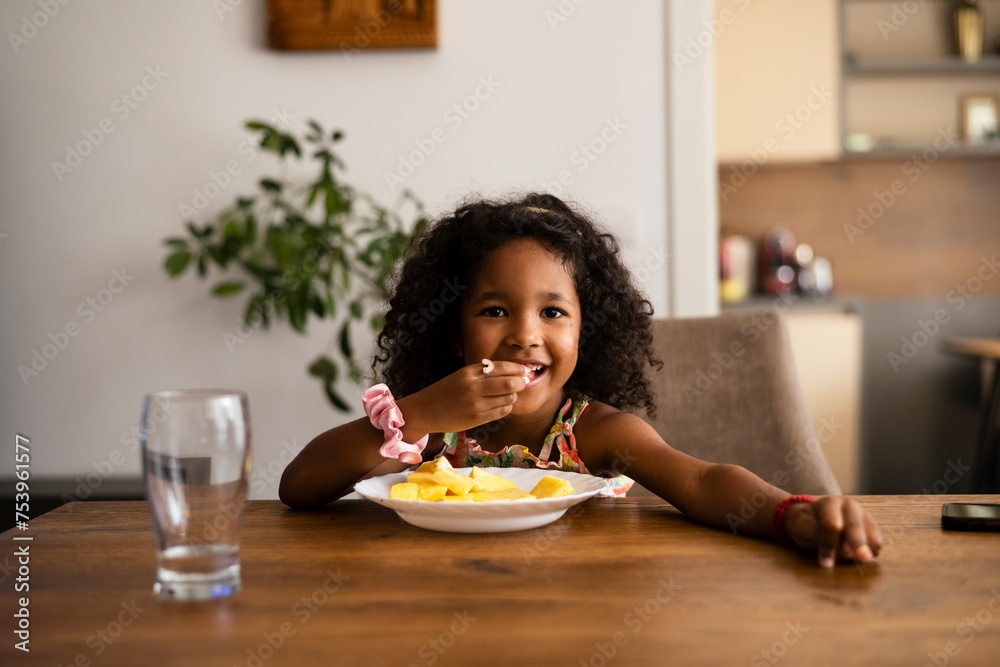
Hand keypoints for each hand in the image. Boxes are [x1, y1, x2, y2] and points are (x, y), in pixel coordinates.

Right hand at [399, 361, 529, 437]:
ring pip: (507, 399)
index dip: (516, 368)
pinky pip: (500, 412)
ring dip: (513, 396)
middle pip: (508, 383)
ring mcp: (475, 404)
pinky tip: (504, 405)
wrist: (425, 411)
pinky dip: (506, 407)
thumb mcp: (461, 376)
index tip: (524, 370)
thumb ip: (481, 373)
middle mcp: (473, 387)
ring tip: (511, 395)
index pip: (501, 367)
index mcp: (469, 372)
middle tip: (524, 382)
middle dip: (521, 382)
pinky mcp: (476, 419)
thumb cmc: (445, 391)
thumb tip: (509, 372)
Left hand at [783, 496, 882, 567]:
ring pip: (870, 532)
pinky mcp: (871, 525)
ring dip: (868, 547)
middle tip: (862, 559)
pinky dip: (874, 548)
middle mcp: (849, 505)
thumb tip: (842, 551)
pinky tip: (869, 555)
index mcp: (829, 503)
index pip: (832, 525)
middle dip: (857, 543)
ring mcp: (862, 514)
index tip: (826, 563)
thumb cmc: (805, 524)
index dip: (829, 544)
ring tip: (863, 560)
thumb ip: (819, 536)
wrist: (810, 517)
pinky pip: (877, 538)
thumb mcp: (803, 528)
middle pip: (855, 526)